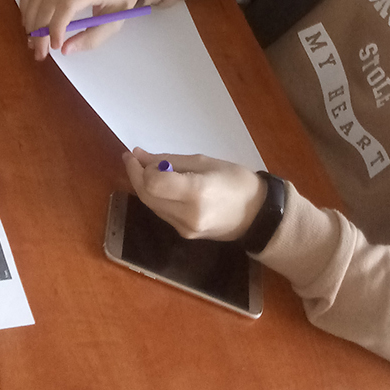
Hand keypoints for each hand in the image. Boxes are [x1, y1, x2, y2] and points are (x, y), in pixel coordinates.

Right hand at [19, 0, 146, 59]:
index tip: (55, 47)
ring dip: (29, 20)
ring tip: (32, 40)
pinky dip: (26, 5)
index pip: (67, 4)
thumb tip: (65, 50)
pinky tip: (29, 21)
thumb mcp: (115, 22)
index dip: (56, 27)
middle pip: (47, 1)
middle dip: (39, 30)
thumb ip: (92, 38)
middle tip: (39, 52)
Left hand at [123, 149, 266, 240]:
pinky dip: (154, 197)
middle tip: (131, 158)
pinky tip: (156, 184)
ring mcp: (184, 229)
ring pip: (151, 205)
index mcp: (196, 193)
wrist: (257, 215)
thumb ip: (170, 161)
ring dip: (142, 186)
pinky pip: (161, 213)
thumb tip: (141, 156)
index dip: (140, 168)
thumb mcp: (205, 162)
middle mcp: (187, 215)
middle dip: (135, 176)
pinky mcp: (184, 235)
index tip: (137, 154)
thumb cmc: (236, 180)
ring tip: (142, 167)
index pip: (153, 183)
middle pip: (147, 196)